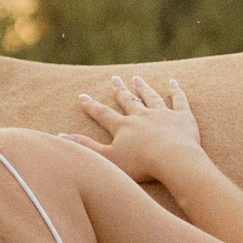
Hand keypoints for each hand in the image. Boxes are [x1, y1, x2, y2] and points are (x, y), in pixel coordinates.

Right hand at [76, 69, 204, 185]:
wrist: (173, 159)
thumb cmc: (141, 164)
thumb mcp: (108, 159)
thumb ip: (86, 147)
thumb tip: (60, 137)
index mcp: (123, 127)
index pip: (104, 114)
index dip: (92, 106)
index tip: (83, 96)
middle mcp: (141, 116)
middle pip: (128, 100)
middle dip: (120, 90)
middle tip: (114, 79)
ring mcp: (163, 114)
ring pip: (151, 97)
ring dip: (143, 88)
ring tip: (138, 79)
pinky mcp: (182, 117)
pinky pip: (179, 100)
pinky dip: (176, 90)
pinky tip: (174, 83)